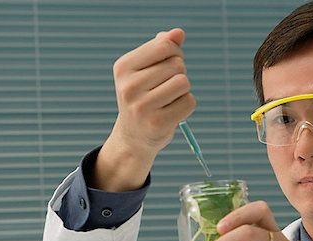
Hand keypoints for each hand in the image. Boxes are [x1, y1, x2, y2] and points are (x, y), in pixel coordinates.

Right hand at [92, 28, 195, 190]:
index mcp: (123, 67)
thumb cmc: (144, 96)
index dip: (175, 53)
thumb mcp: (146, 69)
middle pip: (177, 65)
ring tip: (169, 99)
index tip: (167, 65)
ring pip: (184, 82)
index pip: (164, 45)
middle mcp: (128, 87)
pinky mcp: (157, 123)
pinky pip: (189, 102)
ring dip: (183, 90)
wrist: (133, 136)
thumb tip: (179, 33)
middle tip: (165, 88)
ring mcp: (142, 107)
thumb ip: (162, 48)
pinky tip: (172, 112)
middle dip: (178, 73)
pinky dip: (186, 105)